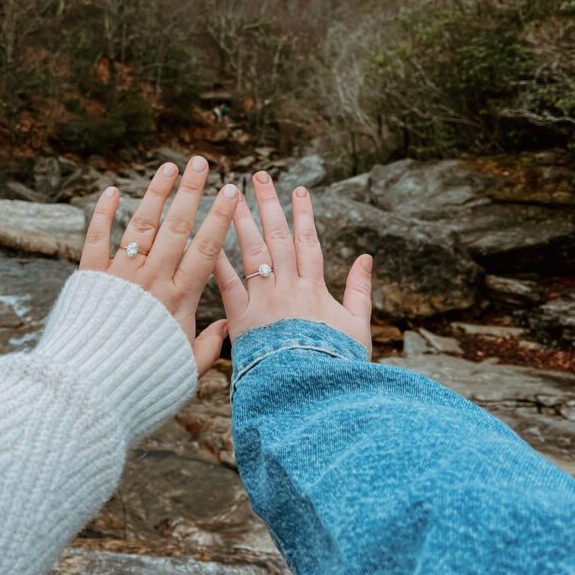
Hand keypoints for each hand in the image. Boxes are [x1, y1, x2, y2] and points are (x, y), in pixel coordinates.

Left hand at [78, 156, 237, 374]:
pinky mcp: (90, 279)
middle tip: (201, 161)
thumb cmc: (141, 384)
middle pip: (176, 226)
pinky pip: (96, 240)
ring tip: (168, 167)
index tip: (231, 191)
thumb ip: (208, 345)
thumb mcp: (185, 369)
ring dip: (155, 193)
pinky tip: (110, 191)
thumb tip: (229, 327)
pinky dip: (102, 214)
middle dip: (191, 191)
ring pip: (141, 225)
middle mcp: (151, 280)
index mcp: (179, 298)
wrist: (88, 391)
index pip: (206, 248)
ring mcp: (120, 276)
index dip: (220, 217)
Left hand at [214, 171, 372, 358]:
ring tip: (231, 195)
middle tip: (260, 176)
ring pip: (251, 253)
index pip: (307, 242)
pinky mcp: (241, 319)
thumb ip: (361, 291)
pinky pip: (227, 285)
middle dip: (270, 205)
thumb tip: (367, 257)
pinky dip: (218, 262)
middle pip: (277, 237)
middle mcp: (287, 288)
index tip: (299, 190)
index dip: (304, 214)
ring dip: (241, 222)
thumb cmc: (335, 367)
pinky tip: (207, 239)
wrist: (307, 398)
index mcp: (315, 289)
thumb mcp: (357, 327)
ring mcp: (263, 301)